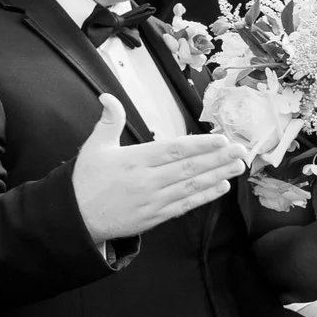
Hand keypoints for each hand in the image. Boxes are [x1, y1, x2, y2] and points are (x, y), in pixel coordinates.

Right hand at [73, 95, 244, 242]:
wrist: (74, 219)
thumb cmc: (86, 181)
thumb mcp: (94, 147)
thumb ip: (109, 122)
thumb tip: (108, 97)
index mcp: (134, 160)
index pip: (174, 150)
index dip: (200, 145)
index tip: (221, 140)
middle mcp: (147, 180)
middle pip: (189, 167)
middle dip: (218, 159)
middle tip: (241, 151)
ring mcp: (153, 200)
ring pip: (191, 186)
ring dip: (218, 176)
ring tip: (238, 167)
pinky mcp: (155, 217)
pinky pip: (185, 206)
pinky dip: (204, 196)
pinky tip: (221, 187)